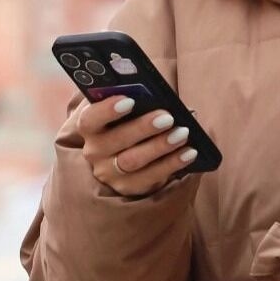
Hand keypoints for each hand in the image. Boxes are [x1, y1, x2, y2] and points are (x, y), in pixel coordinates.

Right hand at [75, 96, 198, 197]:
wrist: (124, 154)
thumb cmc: (127, 121)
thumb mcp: (123, 109)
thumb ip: (132, 98)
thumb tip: (158, 93)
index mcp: (90, 127)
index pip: (90, 119)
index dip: (107, 110)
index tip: (129, 101)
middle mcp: (95, 151)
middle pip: (116, 141)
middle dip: (144, 127)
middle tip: (168, 117)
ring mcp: (110, 172)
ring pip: (133, 161)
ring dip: (160, 146)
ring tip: (182, 133)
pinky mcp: (129, 187)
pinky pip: (151, 177)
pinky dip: (173, 163)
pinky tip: (189, 152)